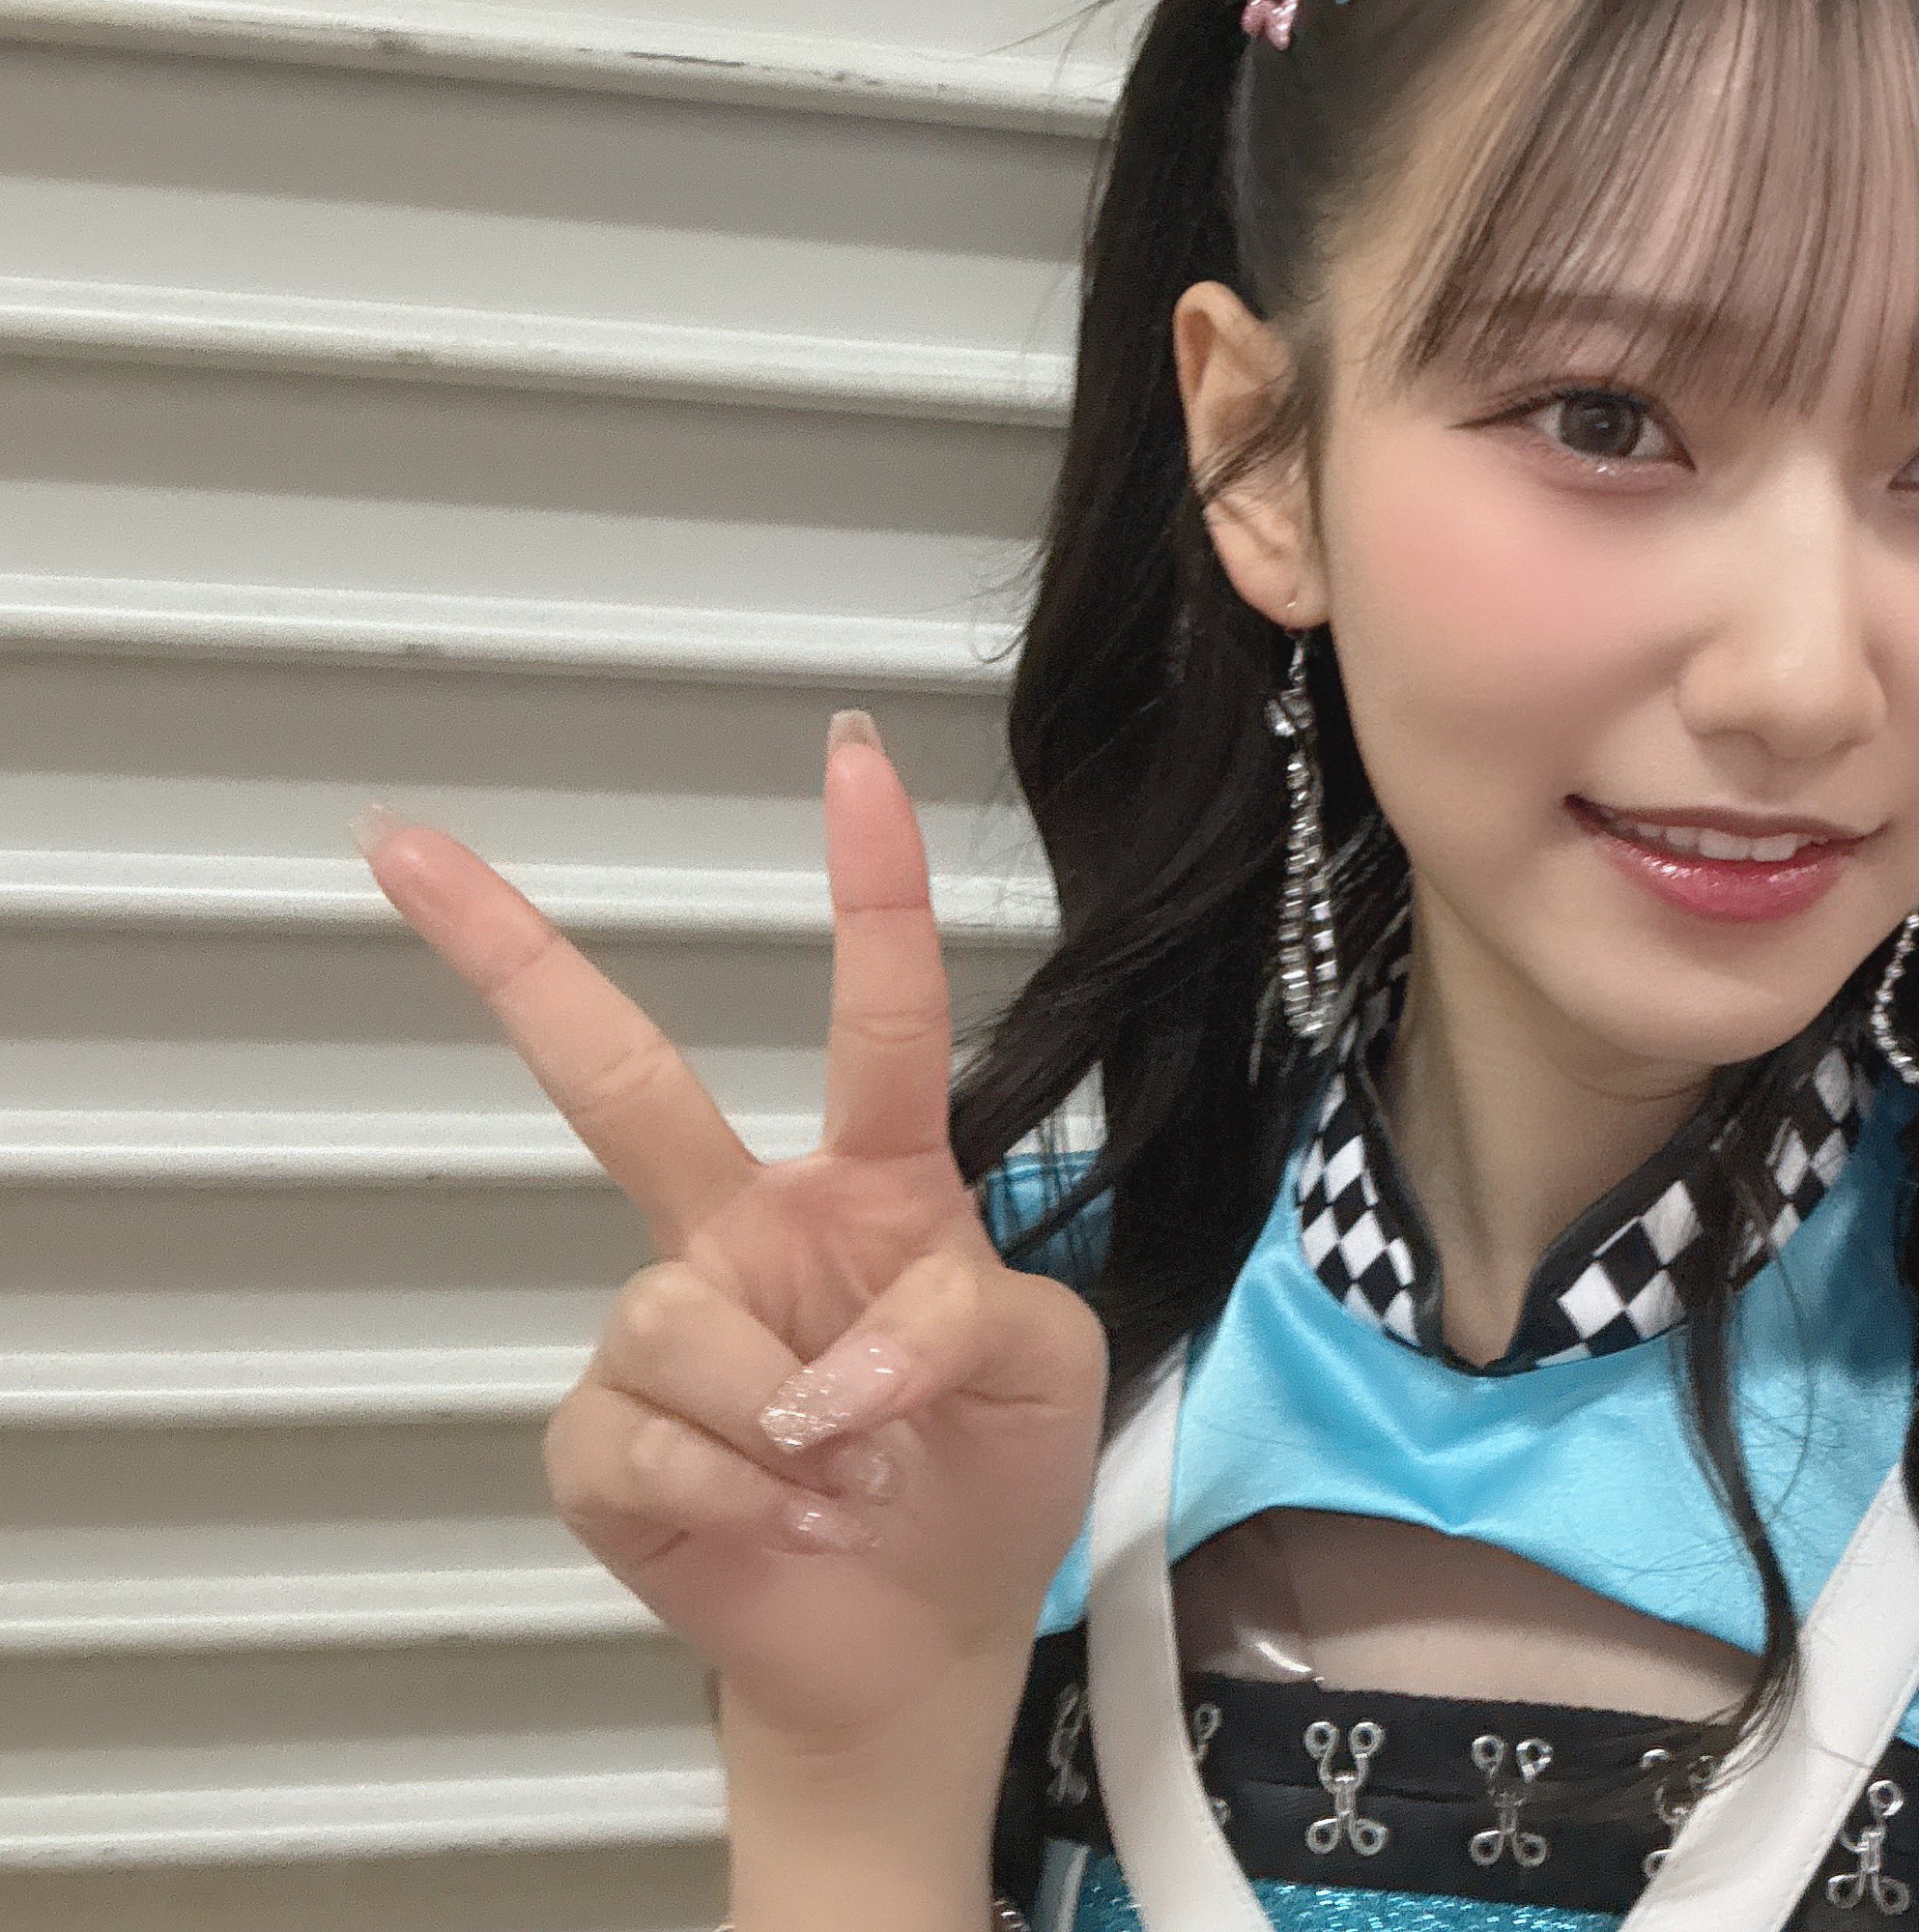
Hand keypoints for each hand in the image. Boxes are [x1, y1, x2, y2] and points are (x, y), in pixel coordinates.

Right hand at [357, 711, 1105, 1748]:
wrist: (914, 1641)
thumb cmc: (983, 1478)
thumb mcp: (1040, 1371)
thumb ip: (964, 1320)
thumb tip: (818, 1372)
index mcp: (872, 1190)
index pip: (878, 1021)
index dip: (870, 890)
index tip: (852, 757)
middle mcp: (746, 1231)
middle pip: (616, 1077)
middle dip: (507, 953)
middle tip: (398, 841)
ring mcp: (660, 1329)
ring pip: (681, 1321)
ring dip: (790, 1425)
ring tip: (844, 1478)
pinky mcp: (599, 1441)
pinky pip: (639, 1437)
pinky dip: (730, 1495)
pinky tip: (775, 1521)